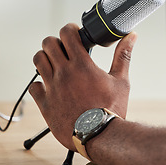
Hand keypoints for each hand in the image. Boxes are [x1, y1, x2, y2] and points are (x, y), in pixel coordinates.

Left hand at [28, 23, 136, 150]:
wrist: (100, 135)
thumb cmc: (112, 109)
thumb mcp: (121, 80)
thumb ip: (123, 55)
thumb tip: (131, 37)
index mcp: (82, 65)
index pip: (66, 33)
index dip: (69, 29)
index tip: (74, 33)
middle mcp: (64, 73)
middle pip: (48, 43)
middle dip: (56, 42)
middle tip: (64, 48)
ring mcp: (52, 88)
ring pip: (38, 61)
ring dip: (46, 58)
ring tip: (56, 64)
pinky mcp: (45, 103)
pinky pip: (34, 86)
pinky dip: (40, 83)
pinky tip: (52, 86)